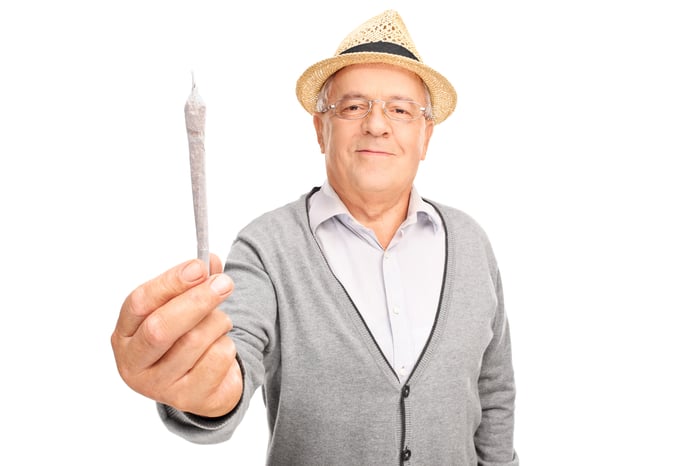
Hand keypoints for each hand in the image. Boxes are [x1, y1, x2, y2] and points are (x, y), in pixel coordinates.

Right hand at [111, 255, 242, 416]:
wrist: (206, 382)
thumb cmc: (188, 336)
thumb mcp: (185, 306)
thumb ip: (195, 282)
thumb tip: (210, 260)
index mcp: (125, 333)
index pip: (139, 302)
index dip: (170, 282)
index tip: (199, 266)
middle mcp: (133, 362)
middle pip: (161, 328)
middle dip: (196, 301)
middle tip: (224, 283)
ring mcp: (157, 386)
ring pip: (194, 342)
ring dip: (218, 323)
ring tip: (221, 323)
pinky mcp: (187, 399)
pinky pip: (216, 360)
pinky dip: (227, 346)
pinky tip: (222, 348)